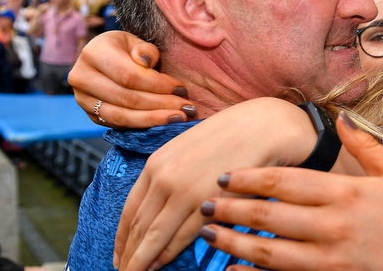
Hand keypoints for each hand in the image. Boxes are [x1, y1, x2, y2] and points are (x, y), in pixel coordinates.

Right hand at [68, 30, 192, 127]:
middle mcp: (82, 77)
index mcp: (93, 53)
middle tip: (187, 108)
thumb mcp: (136, 41)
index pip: (129, 75)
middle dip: (161, 105)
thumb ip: (144, 50)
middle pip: (127, 98)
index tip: (182, 89)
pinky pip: (118, 125)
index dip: (158, 85)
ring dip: (154, 119)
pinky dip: (143, 125)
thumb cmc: (126, 48)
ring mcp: (83, 99)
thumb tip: (146, 63)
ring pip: (121, 116)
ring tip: (179, 118)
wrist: (104, 59)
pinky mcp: (90, 115)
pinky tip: (163, 123)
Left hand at [114, 98, 317, 270]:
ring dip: (143, 259)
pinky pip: (182, 236)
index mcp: (157, 163)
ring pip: (155, 236)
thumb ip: (170, 172)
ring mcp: (185, 193)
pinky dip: (168, 254)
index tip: (119, 253)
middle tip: (123, 270)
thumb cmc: (230, 135)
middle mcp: (165, 179)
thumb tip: (160, 203)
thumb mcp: (188, 148)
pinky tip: (160, 264)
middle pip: (139, 227)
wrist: (263, 127)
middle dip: (129, 253)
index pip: (129, 209)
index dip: (122, 236)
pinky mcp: (208, 204)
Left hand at [198, 114, 382, 270]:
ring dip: (233, 241)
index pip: (286, 181)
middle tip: (203, 202)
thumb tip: (341, 116)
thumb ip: (365, 145)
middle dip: (232, 208)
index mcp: (346, 193)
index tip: (225, 176)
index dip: (251, 178)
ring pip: (270, 251)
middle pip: (270, 215)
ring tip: (207, 232)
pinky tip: (231, 270)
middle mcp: (334, 225)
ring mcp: (332, 258)